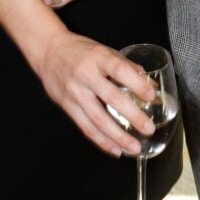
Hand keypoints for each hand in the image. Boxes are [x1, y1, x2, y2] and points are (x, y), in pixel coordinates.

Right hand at [38, 30, 156, 157]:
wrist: (49, 51)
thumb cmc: (81, 51)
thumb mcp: (104, 51)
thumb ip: (126, 67)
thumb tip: (150, 86)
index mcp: (98, 57)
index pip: (119, 69)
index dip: (136, 83)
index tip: (151, 96)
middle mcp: (86, 74)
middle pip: (111, 98)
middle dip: (132, 116)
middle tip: (148, 128)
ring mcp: (75, 92)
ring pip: (98, 119)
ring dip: (118, 136)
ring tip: (134, 147)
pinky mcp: (67, 106)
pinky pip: (86, 127)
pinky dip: (102, 141)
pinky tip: (115, 150)